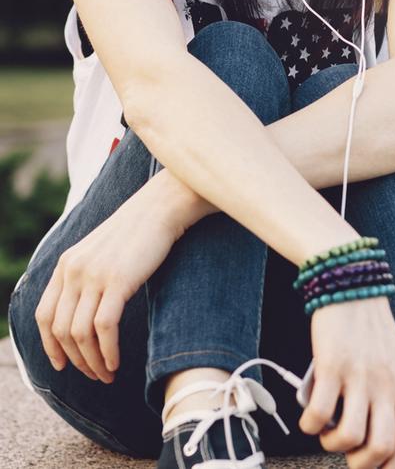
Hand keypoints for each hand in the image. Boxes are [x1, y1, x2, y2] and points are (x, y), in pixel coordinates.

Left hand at [34, 189, 180, 383]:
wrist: (161, 208)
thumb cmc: (137, 232)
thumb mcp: (101, 251)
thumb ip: (86, 274)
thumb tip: (85, 310)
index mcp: (66, 264)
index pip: (44, 315)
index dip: (49, 346)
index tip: (61, 365)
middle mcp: (74, 270)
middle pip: (61, 330)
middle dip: (75, 360)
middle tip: (94, 375)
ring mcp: (94, 275)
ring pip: (80, 334)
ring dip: (92, 362)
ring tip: (107, 374)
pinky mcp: (118, 281)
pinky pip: (104, 328)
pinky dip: (107, 351)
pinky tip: (116, 362)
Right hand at [299, 296, 394, 468]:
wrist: (349, 282)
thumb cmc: (368, 323)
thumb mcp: (393, 358)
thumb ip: (390, 391)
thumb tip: (377, 430)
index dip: (393, 466)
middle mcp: (385, 382)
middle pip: (382, 446)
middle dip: (362, 464)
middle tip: (348, 456)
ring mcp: (358, 374)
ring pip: (350, 436)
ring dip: (334, 445)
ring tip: (326, 434)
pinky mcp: (331, 365)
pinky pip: (318, 413)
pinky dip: (310, 426)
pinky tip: (308, 420)